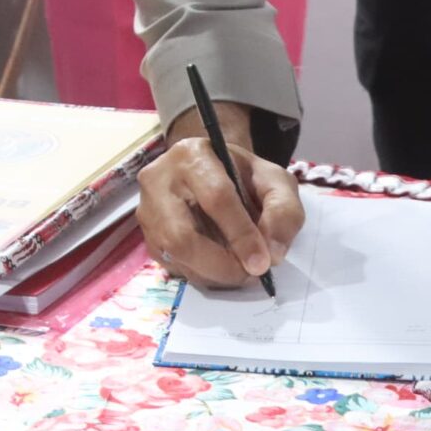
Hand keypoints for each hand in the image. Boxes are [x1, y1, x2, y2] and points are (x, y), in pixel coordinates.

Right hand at [138, 103, 304, 288]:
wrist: (213, 174)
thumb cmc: (243, 177)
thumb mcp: (274, 181)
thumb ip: (283, 211)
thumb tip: (272, 253)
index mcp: (192, 155)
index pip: (215, 198)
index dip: (241, 234)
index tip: (263, 263)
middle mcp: (158, 180)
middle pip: (182, 235)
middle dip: (222, 264)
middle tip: (250, 274)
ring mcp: (147, 210)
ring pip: (174, 256)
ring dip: (213, 274)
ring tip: (239, 271)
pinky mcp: (148, 237)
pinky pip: (173, 267)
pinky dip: (202, 275)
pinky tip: (220, 266)